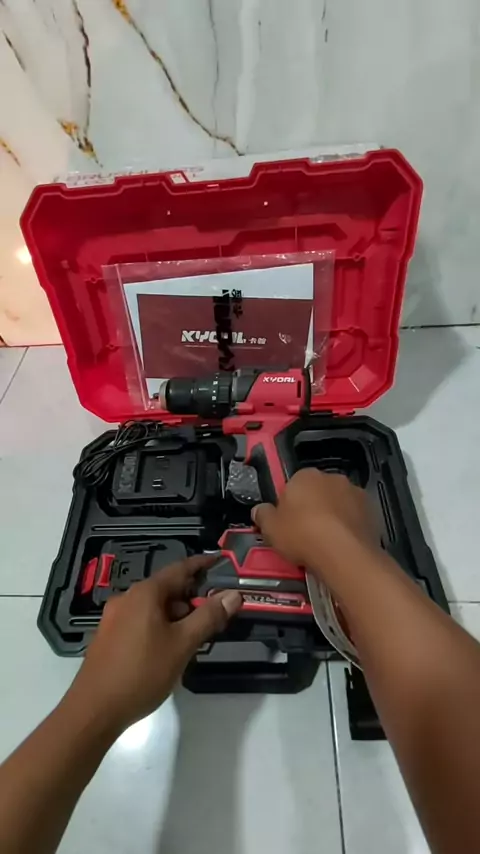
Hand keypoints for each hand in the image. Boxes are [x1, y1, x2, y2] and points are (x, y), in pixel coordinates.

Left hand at [66, 556, 241, 734]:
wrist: (94, 710)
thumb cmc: (142, 672)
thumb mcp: (182, 644)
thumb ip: (209, 617)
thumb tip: (233, 594)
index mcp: (145, 593)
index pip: (179, 569)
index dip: (202, 565)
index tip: (221, 562)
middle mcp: (127, 598)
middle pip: (166, 589)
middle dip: (192, 597)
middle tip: (217, 610)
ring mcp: (114, 618)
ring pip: (154, 607)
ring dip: (177, 614)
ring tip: (197, 634)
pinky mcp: (109, 637)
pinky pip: (141, 621)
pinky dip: (160, 625)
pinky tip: (170, 647)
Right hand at [252, 469, 380, 569]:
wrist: (343, 553)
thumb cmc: (302, 535)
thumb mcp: (270, 528)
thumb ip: (263, 515)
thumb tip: (259, 510)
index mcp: (305, 475)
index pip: (293, 485)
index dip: (288, 504)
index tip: (286, 522)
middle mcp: (331, 478)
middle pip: (317, 491)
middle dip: (312, 507)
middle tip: (304, 533)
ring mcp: (355, 492)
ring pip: (338, 503)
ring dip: (333, 516)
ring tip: (325, 542)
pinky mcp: (372, 510)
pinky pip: (355, 517)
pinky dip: (349, 526)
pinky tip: (342, 545)